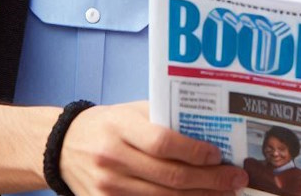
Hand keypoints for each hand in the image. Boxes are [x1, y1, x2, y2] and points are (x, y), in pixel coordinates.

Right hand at [59, 100, 248, 194]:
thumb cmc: (107, 125)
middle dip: (210, 180)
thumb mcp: (131, 112)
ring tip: (225, 193)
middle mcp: (112, 159)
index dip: (194, 152)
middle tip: (236, 179)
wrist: (63, 147)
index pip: (162, 143)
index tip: (218, 154)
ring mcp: (108, 187)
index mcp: (120, 129)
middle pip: (169, 176)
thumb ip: (163, 120)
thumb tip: (209, 130)